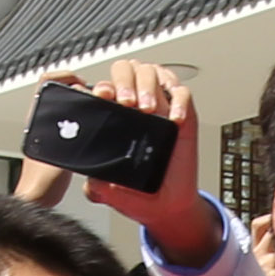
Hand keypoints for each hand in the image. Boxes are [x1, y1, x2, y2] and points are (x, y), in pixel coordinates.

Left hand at [51, 60, 215, 261]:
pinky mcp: (184, 115)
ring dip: (148, 85)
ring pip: (153, 72)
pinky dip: (178, 100)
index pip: (107, 87)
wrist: (169, 205)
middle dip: (125, 80)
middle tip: (127, 102)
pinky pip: (182, 92)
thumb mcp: (112, 193)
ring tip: (148, 108)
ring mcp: (161, 108)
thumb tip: (90, 182)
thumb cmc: (141, 194)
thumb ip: (98, 188)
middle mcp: (137, 108)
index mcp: (115, 119)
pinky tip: (174, 120)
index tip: (103, 95)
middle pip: (128, 70)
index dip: (103, 85)